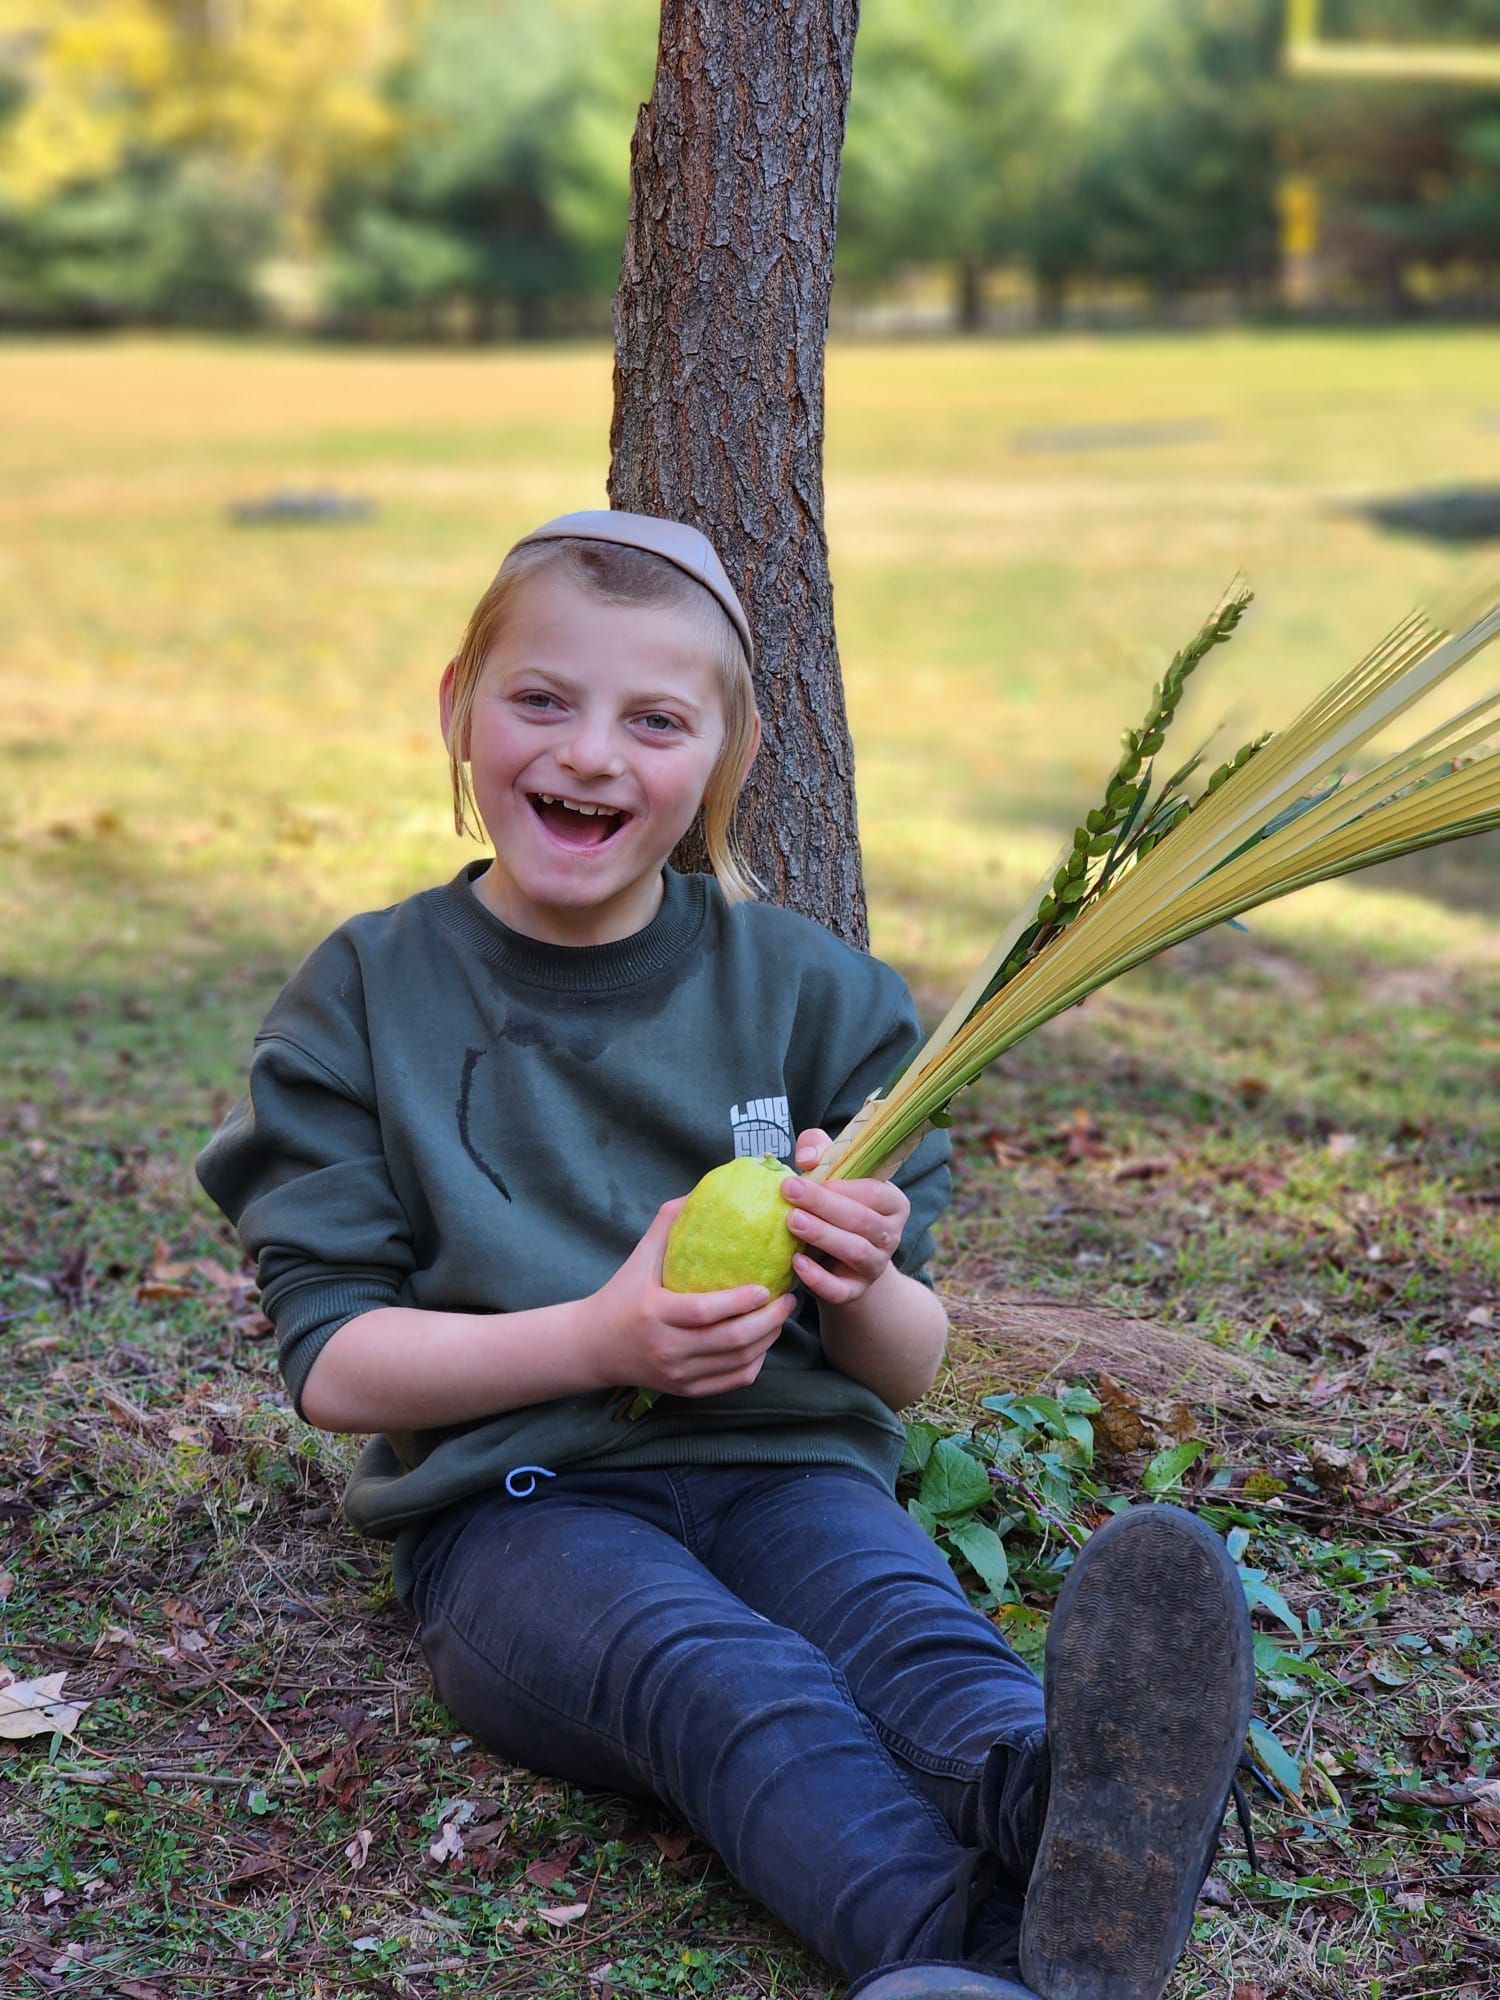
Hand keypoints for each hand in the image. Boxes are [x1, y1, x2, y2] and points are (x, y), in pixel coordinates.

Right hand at [586, 1197, 796, 1398]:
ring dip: (768, 1340)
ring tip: (781, 1316)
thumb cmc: (621, 1295)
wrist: (593, 1347)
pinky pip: (732, 1381)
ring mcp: (678, 1374)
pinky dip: (755, 1363)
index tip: (766, 1286)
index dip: (740, 1301)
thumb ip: (669, 1224)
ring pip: (738, 1363)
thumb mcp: (639, 1258)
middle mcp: (667, 1349)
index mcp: (655, 1314)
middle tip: (787, 1299)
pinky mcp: (685, 1390)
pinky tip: (764, 1343)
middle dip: (769, 1321)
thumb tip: (702, 1191)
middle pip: (730, 1341)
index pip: (704, 1312)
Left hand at [782, 1129, 910, 1307]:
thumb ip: (820, 1152)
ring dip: (823, 1235)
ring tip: (792, 1221)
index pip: (875, 1192)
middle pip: (863, 1220)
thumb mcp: (831, 1175)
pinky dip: (819, 1279)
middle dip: (825, 1205)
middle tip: (789, 1190)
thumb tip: (808, 1157)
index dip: (842, 1185)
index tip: (806, 1172)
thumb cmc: (834, 1207)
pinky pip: (841, 1289)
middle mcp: (890, 1235)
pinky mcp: (855, 1291)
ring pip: (856, 1251)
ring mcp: (875, 1266)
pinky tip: (796, 1262)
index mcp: (892, 1203)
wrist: (840, 1264)